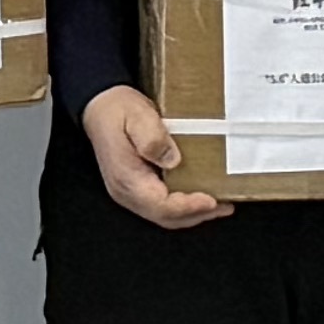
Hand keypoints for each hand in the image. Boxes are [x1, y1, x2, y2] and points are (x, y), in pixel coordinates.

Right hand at [83, 85, 226, 228]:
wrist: (100, 107)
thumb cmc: (116, 110)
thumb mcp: (136, 115)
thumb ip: (152, 137)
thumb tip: (172, 159)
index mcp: (126, 177)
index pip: (160, 205)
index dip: (188, 206)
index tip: (211, 200)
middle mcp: (127, 191)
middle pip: (165, 217)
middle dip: (197, 215)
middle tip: (224, 206)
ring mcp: (131, 192)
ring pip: (165, 215)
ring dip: (193, 214)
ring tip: (221, 205)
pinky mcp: (138, 188)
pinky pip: (162, 205)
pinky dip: (184, 206)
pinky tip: (201, 198)